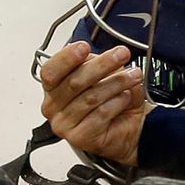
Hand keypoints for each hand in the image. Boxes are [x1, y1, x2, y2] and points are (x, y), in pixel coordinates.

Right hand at [39, 42, 148, 166]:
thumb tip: (105, 55)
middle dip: (102, 64)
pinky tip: (126, 97)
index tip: (84, 47)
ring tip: (133, 76)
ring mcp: (63, 124)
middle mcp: (53, 106)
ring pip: (90, 98)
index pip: (50, 71)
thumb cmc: (111, 96)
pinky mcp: (79, 138)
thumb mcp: (103, 72)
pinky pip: (101, 114)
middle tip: (122, 54)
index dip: (65, 58)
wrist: (128, 122)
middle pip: (74, 82)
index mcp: (53, 86)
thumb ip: (96, 62)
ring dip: (117, 83)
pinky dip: (118, 102)